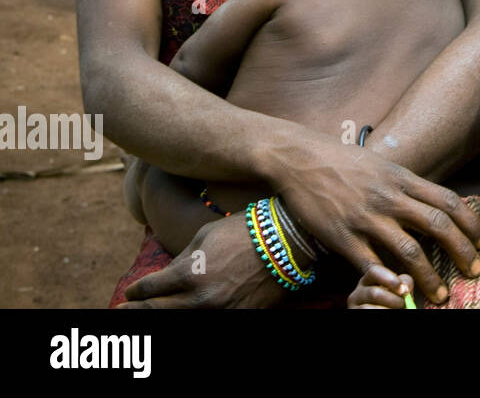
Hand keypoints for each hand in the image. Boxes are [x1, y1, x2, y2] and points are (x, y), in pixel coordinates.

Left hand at [117, 214, 288, 307]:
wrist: (287, 240)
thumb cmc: (244, 230)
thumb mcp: (205, 235)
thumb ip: (182, 258)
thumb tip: (167, 275)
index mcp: (189, 273)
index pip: (150, 288)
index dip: (136, 291)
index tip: (131, 291)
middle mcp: (200, 298)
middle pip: (157, 311)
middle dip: (136, 311)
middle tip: (120, 311)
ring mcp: (220, 311)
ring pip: (180, 321)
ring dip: (161, 317)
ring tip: (146, 316)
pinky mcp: (239, 316)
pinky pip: (210, 321)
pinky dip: (194, 317)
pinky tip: (187, 314)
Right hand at [270, 134, 479, 304]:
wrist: (300, 159)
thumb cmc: (344, 162)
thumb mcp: (384, 166)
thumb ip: (409, 186)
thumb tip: (435, 204)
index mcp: (403, 179)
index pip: (449, 201)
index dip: (470, 224)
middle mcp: (390, 198)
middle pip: (438, 225)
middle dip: (462, 251)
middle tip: (474, 271)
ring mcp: (366, 218)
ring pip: (409, 250)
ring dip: (429, 276)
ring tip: (440, 295)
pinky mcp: (342, 236)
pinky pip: (371, 263)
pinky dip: (388, 279)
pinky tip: (400, 291)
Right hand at [349, 264, 416, 308]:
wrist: (390, 315)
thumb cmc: (397, 304)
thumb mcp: (401, 292)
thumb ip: (405, 284)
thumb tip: (405, 287)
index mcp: (370, 280)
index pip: (374, 271)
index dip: (390, 279)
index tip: (404, 290)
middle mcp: (358, 293)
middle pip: (374, 294)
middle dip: (393, 300)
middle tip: (404, 304)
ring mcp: (354, 307)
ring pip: (370, 309)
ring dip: (387, 310)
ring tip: (396, 310)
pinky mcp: (354, 314)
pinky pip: (368, 313)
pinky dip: (383, 313)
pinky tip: (387, 312)